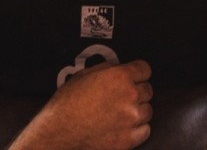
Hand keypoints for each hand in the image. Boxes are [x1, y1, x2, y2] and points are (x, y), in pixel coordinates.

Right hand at [10, 61, 152, 149]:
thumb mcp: (85, 74)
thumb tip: (118, 68)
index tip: (136, 76)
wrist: (59, 131)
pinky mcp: (129, 139)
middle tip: (123, 97)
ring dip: (138, 110)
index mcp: (120, 77)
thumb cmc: (67, 102)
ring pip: (148, 110)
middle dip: (137, 91)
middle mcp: (130, 96)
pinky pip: (145, 130)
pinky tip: (124, 126)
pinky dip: (137, 129)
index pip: (145, 69)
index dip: (138, 72)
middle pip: (148, 89)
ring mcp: (131, 119)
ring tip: (121, 113)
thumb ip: (107, 69)